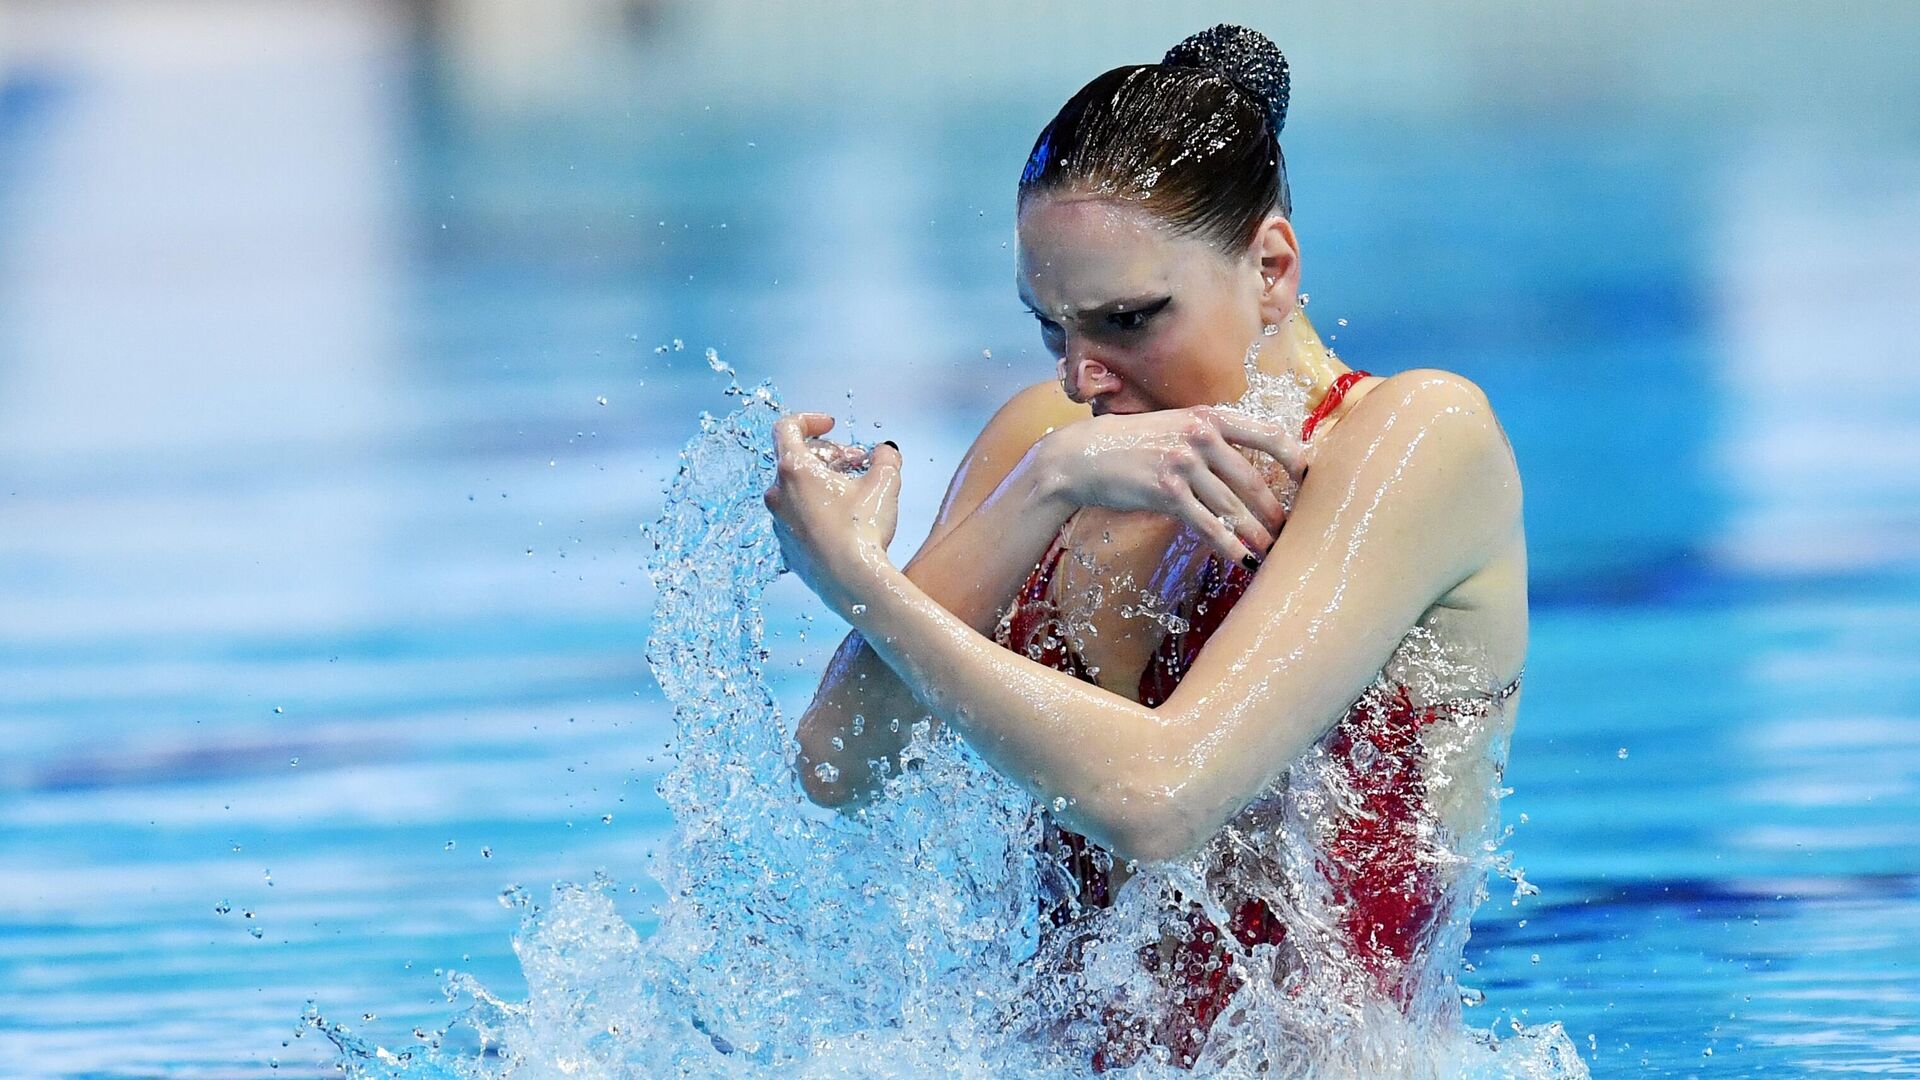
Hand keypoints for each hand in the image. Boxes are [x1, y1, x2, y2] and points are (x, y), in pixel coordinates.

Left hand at [762, 412, 903, 616]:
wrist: (853, 583)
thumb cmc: (862, 531)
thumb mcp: (884, 484)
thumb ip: (886, 458)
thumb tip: (886, 452)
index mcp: (794, 470)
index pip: (788, 428)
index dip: (810, 420)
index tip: (831, 425)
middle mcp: (778, 495)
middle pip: (795, 460)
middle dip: (828, 455)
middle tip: (856, 463)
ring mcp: (779, 524)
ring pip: (795, 491)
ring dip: (821, 484)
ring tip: (853, 492)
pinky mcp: (787, 548)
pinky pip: (798, 519)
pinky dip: (816, 511)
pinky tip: (843, 521)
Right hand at [1030, 405, 1302, 564]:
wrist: (1083, 456)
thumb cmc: (1134, 444)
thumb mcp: (1176, 426)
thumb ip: (1213, 439)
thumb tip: (1250, 467)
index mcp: (1209, 417)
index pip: (1267, 433)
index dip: (1296, 456)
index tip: (1312, 478)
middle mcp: (1200, 436)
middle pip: (1252, 479)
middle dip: (1276, 510)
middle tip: (1295, 530)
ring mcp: (1183, 463)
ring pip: (1232, 506)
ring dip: (1257, 534)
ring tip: (1274, 552)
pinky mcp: (1166, 492)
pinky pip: (1207, 524)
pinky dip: (1228, 545)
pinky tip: (1243, 559)